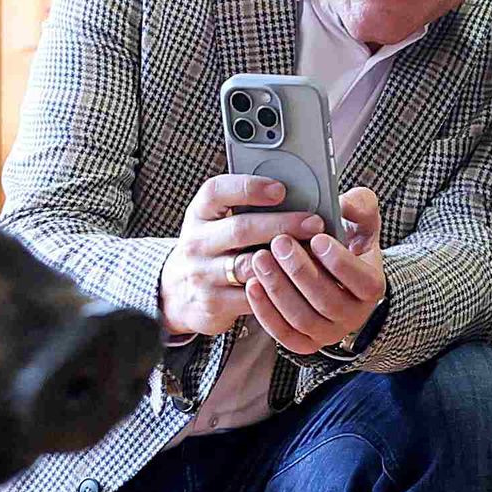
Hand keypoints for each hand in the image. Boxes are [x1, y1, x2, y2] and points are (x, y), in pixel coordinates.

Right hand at [160, 174, 327, 336]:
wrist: (176, 293)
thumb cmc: (210, 249)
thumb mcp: (214, 223)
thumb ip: (243, 210)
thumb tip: (296, 197)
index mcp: (199, 214)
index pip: (216, 192)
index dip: (248, 188)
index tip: (281, 189)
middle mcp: (197, 242)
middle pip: (241, 229)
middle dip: (283, 224)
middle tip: (314, 223)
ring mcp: (203, 274)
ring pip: (249, 265)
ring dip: (285, 260)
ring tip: (313, 254)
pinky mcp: (214, 303)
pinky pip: (253, 297)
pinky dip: (279, 289)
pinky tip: (300, 282)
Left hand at [240, 186, 383, 356]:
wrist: (331, 276)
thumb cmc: (344, 242)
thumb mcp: (359, 221)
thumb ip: (359, 206)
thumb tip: (344, 203)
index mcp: (372, 286)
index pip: (363, 282)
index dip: (339, 262)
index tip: (317, 238)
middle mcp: (353, 315)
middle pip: (327, 300)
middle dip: (301, 270)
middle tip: (279, 242)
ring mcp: (328, 332)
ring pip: (302, 318)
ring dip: (278, 289)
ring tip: (259, 258)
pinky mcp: (303, 342)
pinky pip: (283, 334)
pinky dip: (265, 312)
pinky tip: (252, 285)